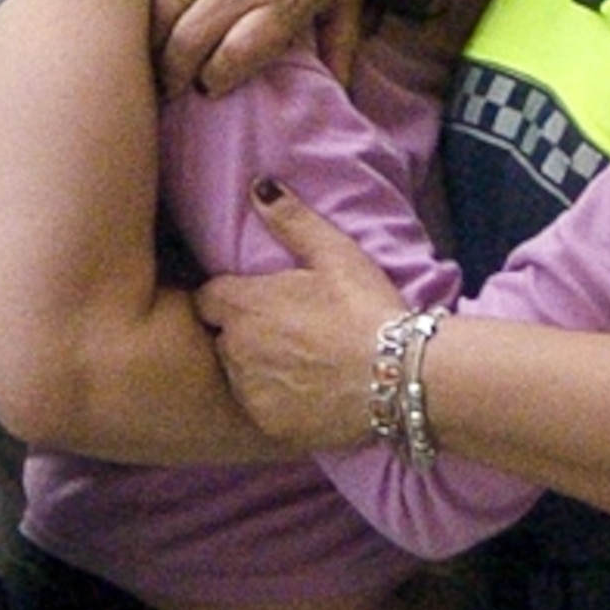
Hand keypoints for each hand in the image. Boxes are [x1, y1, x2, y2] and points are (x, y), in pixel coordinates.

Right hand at [159, 0, 359, 96]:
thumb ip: (341, 45)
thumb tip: (339, 94)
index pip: (234, 56)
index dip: (216, 80)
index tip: (211, 88)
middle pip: (189, 42)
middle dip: (172, 75)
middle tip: (170, 88)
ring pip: (163, 11)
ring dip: (152, 43)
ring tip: (153, 59)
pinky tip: (149, 14)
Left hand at [195, 182, 403, 448]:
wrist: (401, 376)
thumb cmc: (367, 309)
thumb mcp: (334, 254)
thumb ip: (291, 220)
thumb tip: (259, 186)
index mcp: (243, 305)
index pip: (207, 299)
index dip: (230, 299)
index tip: (257, 303)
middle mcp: (235, 349)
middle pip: (221, 338)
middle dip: (242, 334)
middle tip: (286, 334)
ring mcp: (249, 390)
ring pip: (236, 375)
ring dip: (255, 369)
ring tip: (299, 364)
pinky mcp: (267, 424)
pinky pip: (258, 408)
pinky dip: (274, 402)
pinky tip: (306, 393)